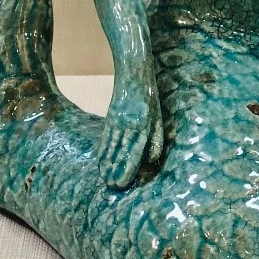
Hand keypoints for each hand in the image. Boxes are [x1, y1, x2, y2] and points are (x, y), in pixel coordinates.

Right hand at [98, 60, 163, 188]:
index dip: (129, 167)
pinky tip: (101, 161)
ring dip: (108, 163)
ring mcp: (118, 120)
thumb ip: (156, 137)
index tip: (123, 181)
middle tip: (112, 186)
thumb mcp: (158, 115)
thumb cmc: (150, 97)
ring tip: (105, 178)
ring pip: (112, 145)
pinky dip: (103, 150)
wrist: (134, 73)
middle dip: (117, 169)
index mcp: (144, 124)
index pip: (136, 150)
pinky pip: (106, 137)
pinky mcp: (111, 116)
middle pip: (122, 151)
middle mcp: (130, 124)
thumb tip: (153, 159)